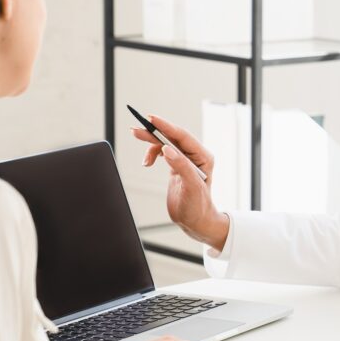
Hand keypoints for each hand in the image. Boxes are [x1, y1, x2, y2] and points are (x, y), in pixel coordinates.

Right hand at [131, 114, 228, 249]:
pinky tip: (147, 162)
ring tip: (141, 149)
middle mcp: (195, 156)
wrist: (195, 221)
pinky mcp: (176, 166)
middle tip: (136, 128)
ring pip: (165, 143)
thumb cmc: (198, 207)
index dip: (166, 126)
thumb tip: (167, 148)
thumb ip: (181, 166)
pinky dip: (152, 154)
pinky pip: (162, 152)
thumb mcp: (191, 187)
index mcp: (203, 157)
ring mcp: (185, 161)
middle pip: (171, 137)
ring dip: (151, 144)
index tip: (151, 119)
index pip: (182, 136)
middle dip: (154, 131)